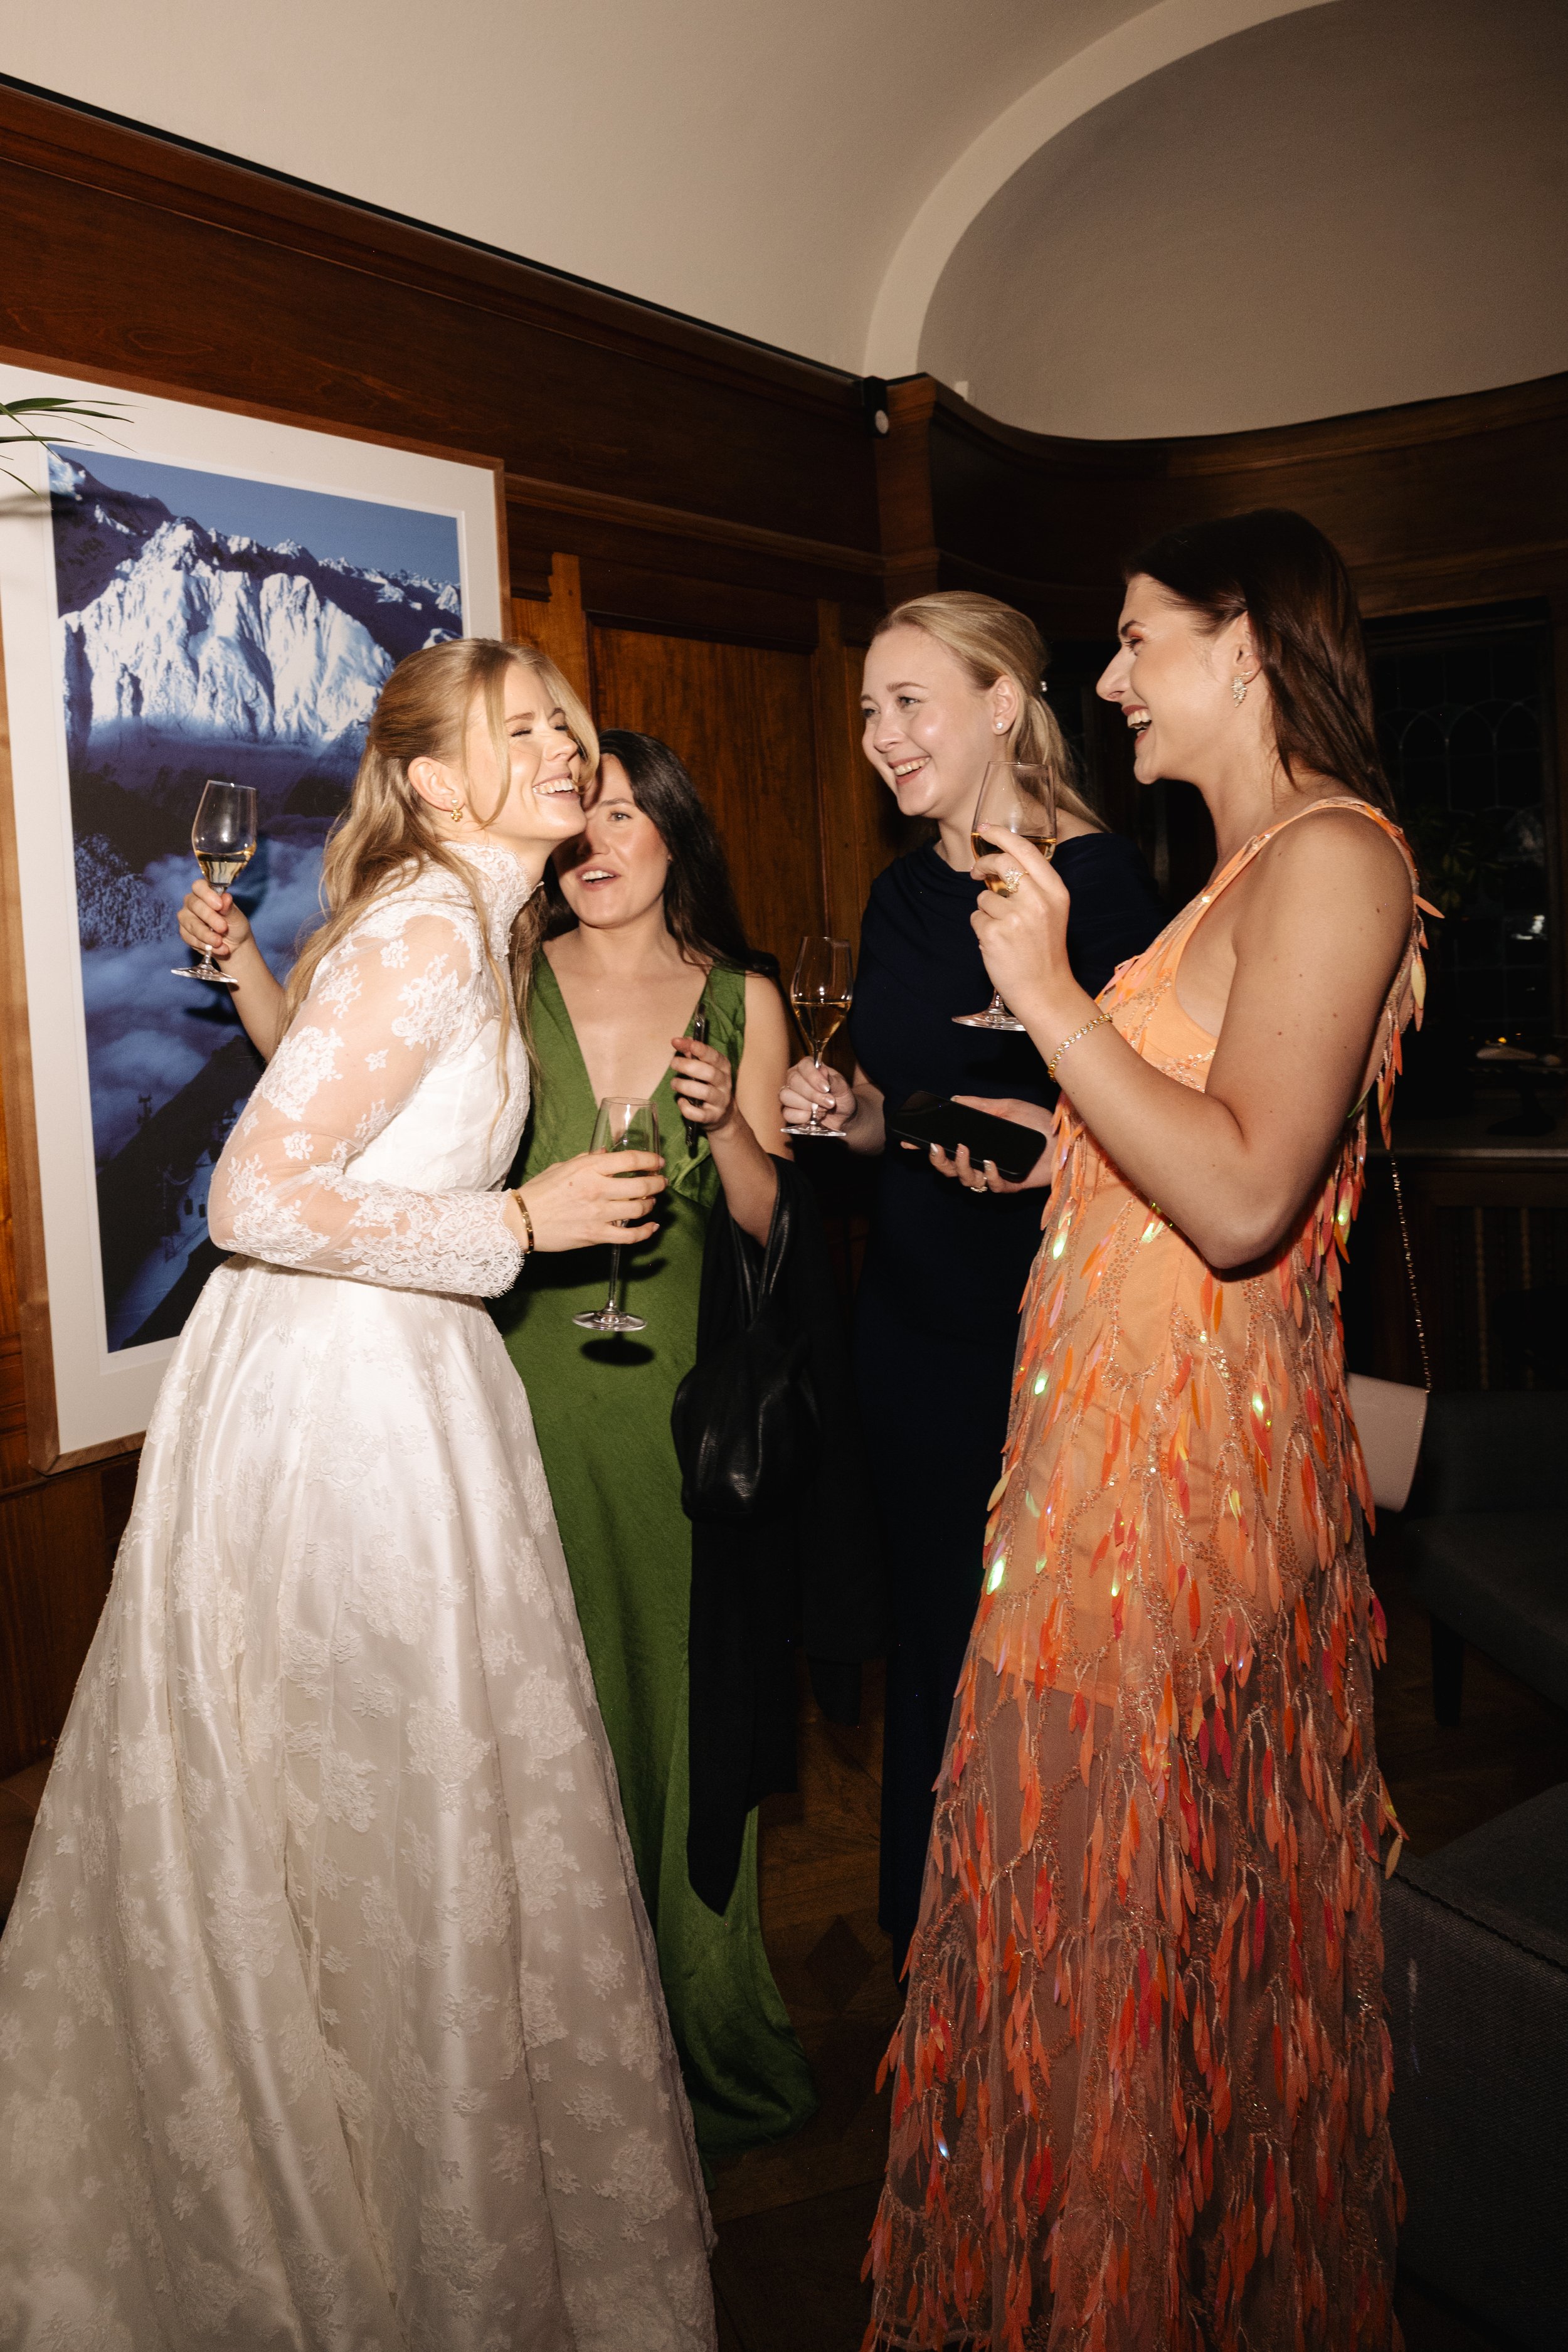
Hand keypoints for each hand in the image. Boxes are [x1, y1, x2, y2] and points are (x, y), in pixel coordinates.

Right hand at [178, 877, 252, 961]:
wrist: (234, 945)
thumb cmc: (235, 925)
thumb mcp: (236, 917)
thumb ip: (229, 908)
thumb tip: (226, 897)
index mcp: (205, 892)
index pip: (199, 886)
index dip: (207, 894)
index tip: (219, 905)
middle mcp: (192, 902)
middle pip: (195, 905)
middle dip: (210, 918)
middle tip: (223, 928)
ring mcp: (186, 917)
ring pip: (191, 924)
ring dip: (207, 935)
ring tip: (220, 943)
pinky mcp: (184, 933)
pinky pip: (190, 938)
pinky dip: (205, 945)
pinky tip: (217, 949)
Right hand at [514, 1150, 664, 1251]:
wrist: (521, 1220)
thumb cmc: (538, 1192)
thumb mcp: (561, 1166)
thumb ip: (586, 1159)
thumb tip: (605, 1152)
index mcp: (588, 1168)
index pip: (630, 1160)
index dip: (650, 1160)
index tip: (658, 1163)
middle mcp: (597, 1189)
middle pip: (641, 1185)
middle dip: (657, 1184)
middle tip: (660, 1183)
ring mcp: (598, 1214)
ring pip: (639, 1209)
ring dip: (650, 1205)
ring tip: (651, 1202)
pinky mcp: (596, 1235)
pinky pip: (629, 1236)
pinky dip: (645, 1232)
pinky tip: (652, 1227)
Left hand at [670, 1034, 734, 1132]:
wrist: (724, 1115)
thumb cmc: (710, 1086)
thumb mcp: (705, 1068)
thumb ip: (692, 1054)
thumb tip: (679, 1040)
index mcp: (723, 1068)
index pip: (714, 1056)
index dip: (700, 1049)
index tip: (684, 1043)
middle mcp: (725, 1084)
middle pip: (709, 1073)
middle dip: (688, 1066)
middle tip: (673, 1063)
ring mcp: (720, 1101)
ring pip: (705, 1092)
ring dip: (685, 1086)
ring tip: (674, 1083)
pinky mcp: (712, 1116)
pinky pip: (700, 1114)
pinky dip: (687, 1108)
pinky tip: (681, 1101)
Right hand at [780, 1054, 853, 1132]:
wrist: (842, 1116)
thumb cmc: (841, 1097)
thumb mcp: (842, 1087)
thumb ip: (833, 1080)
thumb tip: (823, 1072)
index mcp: (808, 1066)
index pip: (804, 1066)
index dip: (814, 1078)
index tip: (826, 1088)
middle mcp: (795, 1077)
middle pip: (793, 1082)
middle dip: (813, 1095)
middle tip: (829, 1102)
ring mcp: (788, 1094)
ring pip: (786, 1097)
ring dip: (807, 1106)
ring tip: (823, 1110)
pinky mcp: (787, 1111)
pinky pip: (788, 1113)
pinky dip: (803, 1117)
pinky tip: (814, 1117)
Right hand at [925, 1096, 1055, 1194]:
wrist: (1066, 1138)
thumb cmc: (1038, 1123)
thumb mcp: (1006, 1107)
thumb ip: (980, 1105)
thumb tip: (954, 1099)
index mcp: (978, 1145)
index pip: (946, 1149)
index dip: (926, 1148)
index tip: (908, 1142)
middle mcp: (982, 1162)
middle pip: (950, 1170)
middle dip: (938, 1161)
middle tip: (936, 1147)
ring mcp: (995, 1175)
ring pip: (967, 1180)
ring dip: (962, 1166)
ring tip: (966, 1149)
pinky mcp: (1010, 1185)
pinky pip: (993, 1186)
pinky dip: (990, 1175)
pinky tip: (991, 1162)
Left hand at [971, 828, 1074, 1026]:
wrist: (1045, 990)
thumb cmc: (1045, 951)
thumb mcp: (1053, 911)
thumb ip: (1034, 886)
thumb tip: (1000, 863)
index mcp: (1055, 891)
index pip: (1025, 850)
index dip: (1002, 835)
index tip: (985, 828)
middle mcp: (1037, 900)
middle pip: (1001, 862)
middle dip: (983, 863)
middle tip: (977, 871)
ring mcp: (1015, 918)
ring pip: (984, 897)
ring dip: (986, 910)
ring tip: (1002, 930)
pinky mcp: (995, 934)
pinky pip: (976, 919)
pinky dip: (981, 929)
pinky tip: (996, 943)